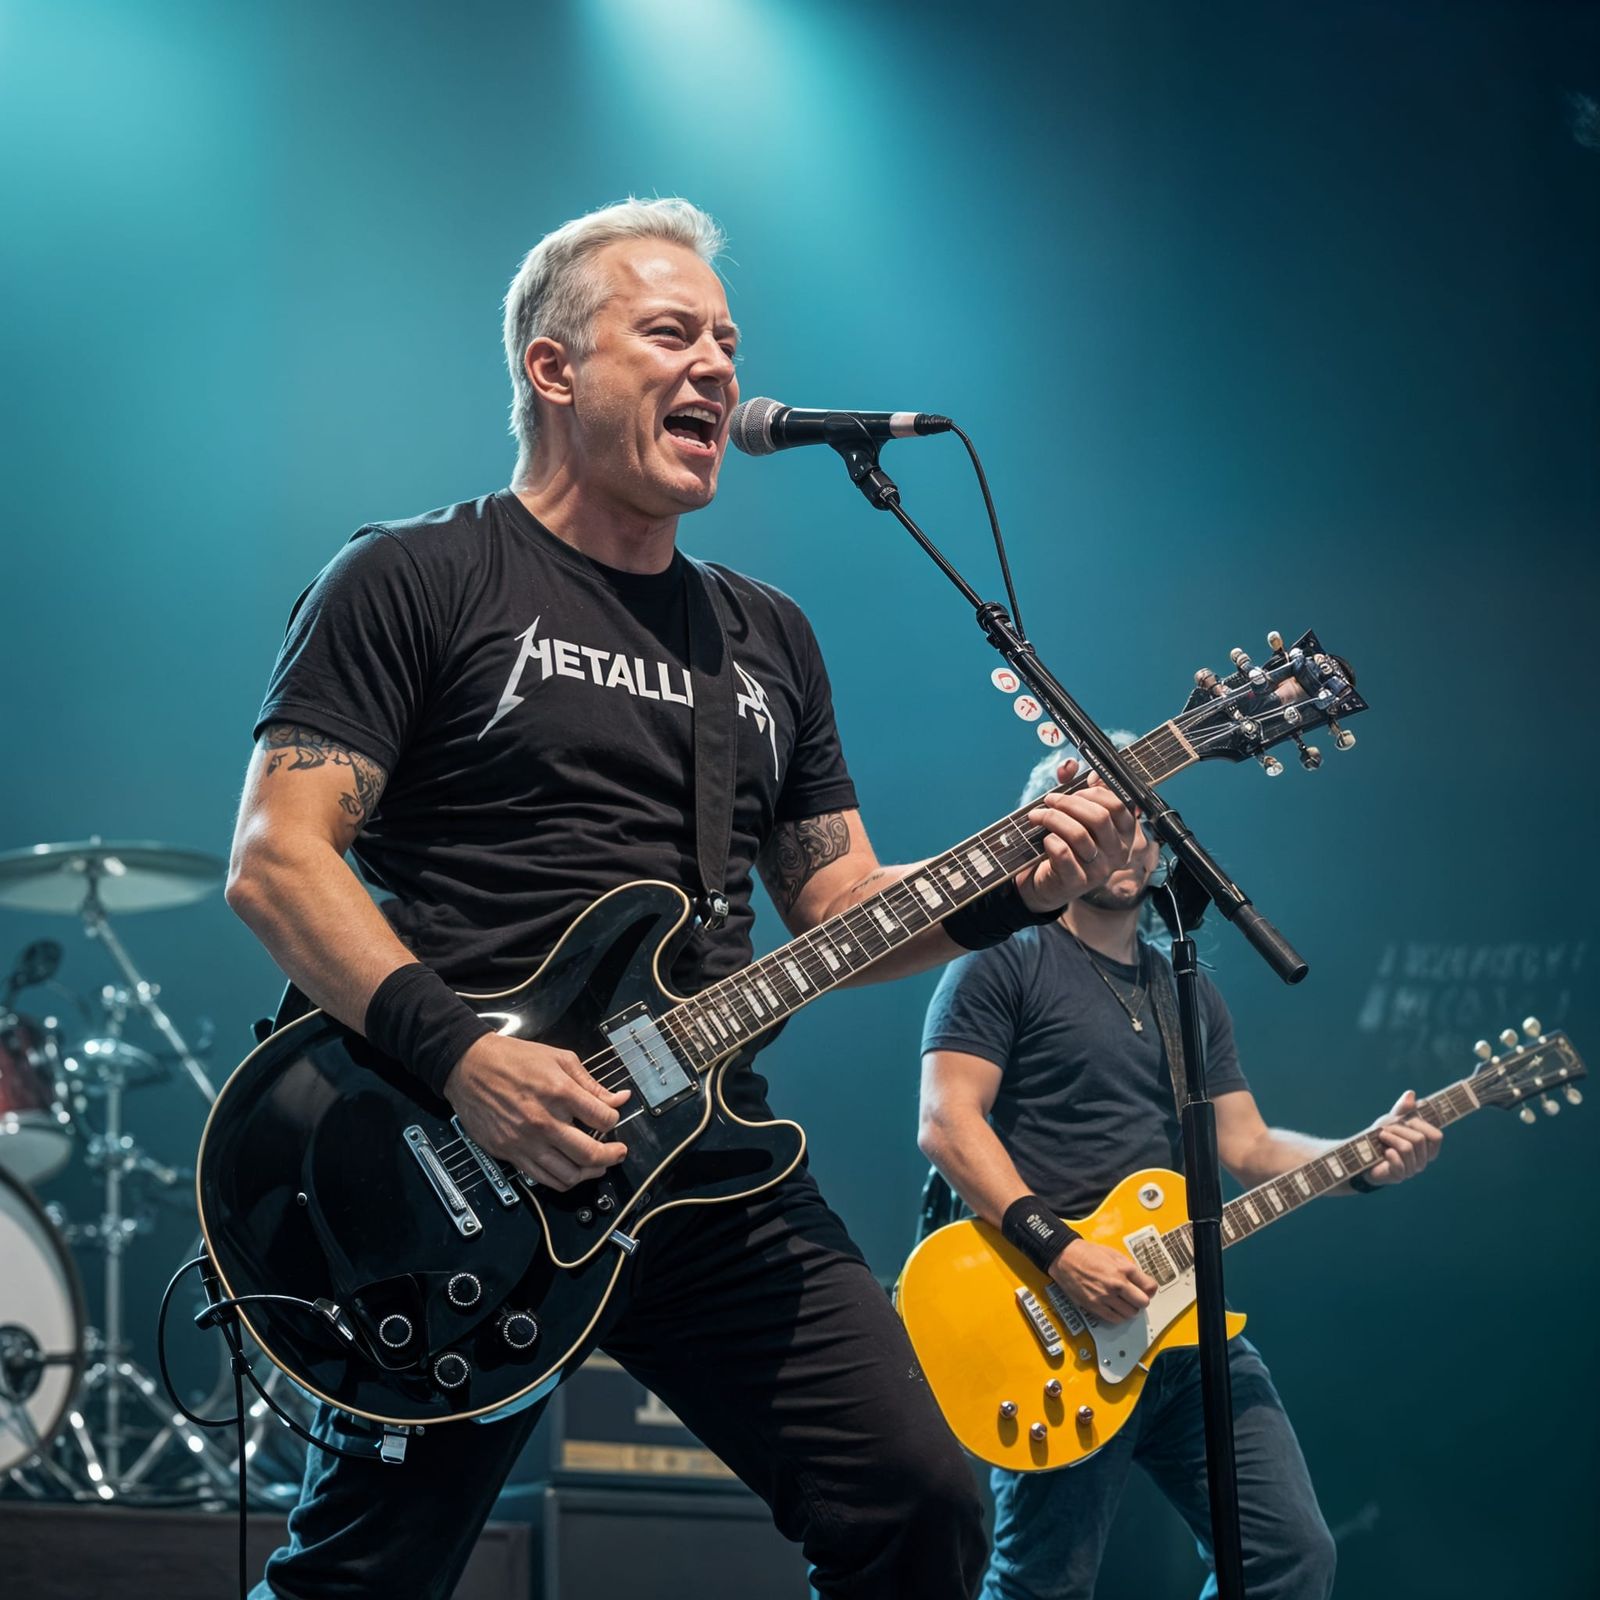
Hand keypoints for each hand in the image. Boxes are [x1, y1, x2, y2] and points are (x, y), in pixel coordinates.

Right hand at [444, 1033, 629, 1190]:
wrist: (469, 1067)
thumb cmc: (513, 1059)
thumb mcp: (559, 1058)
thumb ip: (591, 1083)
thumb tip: (619, 1098)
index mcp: (559, 1092)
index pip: (604, 1119)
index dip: (615, 1120)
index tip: (612, 1119)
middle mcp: (544, 1121)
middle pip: (590, 1154)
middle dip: (612, 1156)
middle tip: (618, 1153)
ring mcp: (525, 1141)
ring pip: (568, 1175)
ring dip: (590, 1174)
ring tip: (597, 1166)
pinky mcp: (509, 1153)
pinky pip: (542, 1179)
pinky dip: (563, 1180)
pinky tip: (571, 1170)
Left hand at [1016, 763, 1136, 912]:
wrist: (1043, 881)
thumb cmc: (1063, 842)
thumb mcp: (1071, 813)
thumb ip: (1073, 787)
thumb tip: (1070, 765)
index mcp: (1124, 833)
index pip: (1120, 805)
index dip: (1095, 792)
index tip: (1075, 789)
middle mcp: (1118, 853)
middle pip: (1099, 817)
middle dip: (1069, 803)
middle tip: (1050, 801)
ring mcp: (1100, 870)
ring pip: (1078, 834)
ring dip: (1052, 818)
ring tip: (1037, 816)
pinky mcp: (1077, 882)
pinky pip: (1062, 851)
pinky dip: (1049, 839)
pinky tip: (1043, 839)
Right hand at [1049, 1238, 1158, 1322]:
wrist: (1064, 1258)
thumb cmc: (1087, 1253)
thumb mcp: (1113, 1253)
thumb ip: (1128, 1267)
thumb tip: (1140, 1280)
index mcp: (1123, 1269)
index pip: (1150, 1287)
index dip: (1150, 1289)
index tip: (1146, 1289)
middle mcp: (1117, 1284)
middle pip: (1143, 1303)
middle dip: (1141, 1300)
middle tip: (1135, 1296)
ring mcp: (1106, 1297)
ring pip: (1131, 1313)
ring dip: (1130, 1309)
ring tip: (1124, 1302)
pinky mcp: (1095, 1306)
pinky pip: (1116, 1319)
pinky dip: (1119, 1316)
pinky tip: (1115, 1308)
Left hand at [1363, 1089, 1442, 1186]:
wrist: (1362, 1155)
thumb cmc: (1381, 1137)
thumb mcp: (1391, 1120)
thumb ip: (1402, 1109)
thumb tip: (1411, 1094)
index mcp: (1426, 1147)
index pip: (1436, 1136)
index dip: (1421, 1124)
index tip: (1405, 1120)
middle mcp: (1422, 1160)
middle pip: (1420, 1139)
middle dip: (1399, 1129)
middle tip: (1386, 1129)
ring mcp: (1412, 1169)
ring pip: (1408, 1148)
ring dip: (1391, 1138)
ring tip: (1382, 1137)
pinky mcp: (1398, 1176)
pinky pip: (1399, 1163)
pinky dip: (1389, 1154)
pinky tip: (1384, 1152)